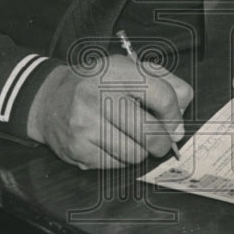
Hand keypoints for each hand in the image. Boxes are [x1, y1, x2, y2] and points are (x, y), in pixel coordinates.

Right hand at [26, 55, 192, 168]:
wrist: (49, 100)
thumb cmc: (97, 84)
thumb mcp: (129, 68)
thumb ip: (164, 80)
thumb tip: (185, 106)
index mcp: (116, 71)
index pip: (163, 97)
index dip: (175, 115)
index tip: (174, 124)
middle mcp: (97, 95)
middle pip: (151, 132)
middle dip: (162, 141)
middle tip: (160, 140)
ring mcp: (85, 124)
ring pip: (136, 153)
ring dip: (140, 150)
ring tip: (129, 137)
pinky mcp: (78, 149)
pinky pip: (117, 165)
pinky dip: (121, 158)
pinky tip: (110, 142)